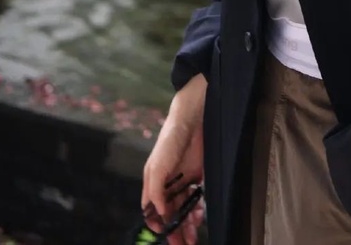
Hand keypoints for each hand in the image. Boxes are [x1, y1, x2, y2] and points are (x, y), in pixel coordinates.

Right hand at [142, 73, 206, 244]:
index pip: (151, 211)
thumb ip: (156, 190)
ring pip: (182, 209)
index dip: (157, 224)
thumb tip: (157, 212)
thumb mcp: (158, 165)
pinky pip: (195, 199)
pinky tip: (199, 216)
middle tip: (184, 244)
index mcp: (153, 184)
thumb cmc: (170, 140)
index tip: (165, 235)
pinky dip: (196, 210)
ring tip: (194, 234)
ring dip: (187, 223)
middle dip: (174, 230)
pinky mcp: (196, 176)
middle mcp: (166, 185)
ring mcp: (181, 181)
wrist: (192, 119)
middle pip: (168, 214)